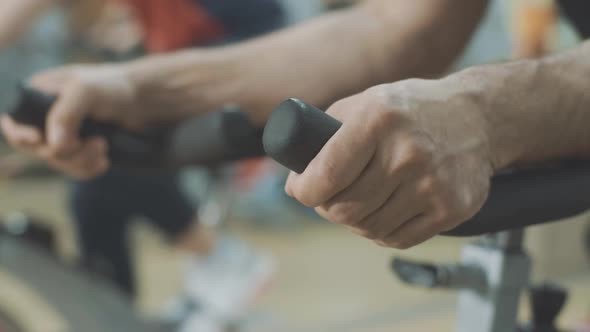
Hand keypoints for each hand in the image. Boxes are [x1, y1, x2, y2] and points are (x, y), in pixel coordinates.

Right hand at [0, 63, 181, 178]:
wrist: (145, 98)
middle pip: (37, 149)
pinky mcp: (82, 148)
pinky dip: (88, 169)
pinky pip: (75, 169)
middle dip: (65, 153)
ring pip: (58, 162)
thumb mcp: (86, 92)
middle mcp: (46, 116)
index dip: (22, 137)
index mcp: (37, 95)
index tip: (41, 142)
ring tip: (104, 147)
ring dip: (81, 162)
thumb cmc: (114, 86)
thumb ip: (65, 115)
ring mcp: (65, 134)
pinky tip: (104, 161)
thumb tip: (52, 147)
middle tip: (95, 144)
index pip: (13, 122)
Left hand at [285, 79, 494, 248]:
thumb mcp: (366, 101)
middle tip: (327, 198)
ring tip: (357, 202)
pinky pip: (396, 239)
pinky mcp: (450, 209)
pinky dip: (380, 231)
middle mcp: (406, 153)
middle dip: (326, 207)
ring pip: (367, 228)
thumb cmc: (410, 111)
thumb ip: (327, 131)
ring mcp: (431, 184)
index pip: (325, 175)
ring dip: (353, 221)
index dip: (303, 191)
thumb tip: (296, 171)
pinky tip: (382, 210)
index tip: (300, 190)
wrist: (477, 118)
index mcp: (378, 120)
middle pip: (343, 209)